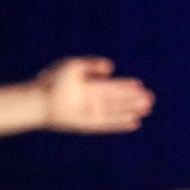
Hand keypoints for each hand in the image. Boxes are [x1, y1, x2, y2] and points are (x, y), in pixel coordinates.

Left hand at [38, 56, 153, 133]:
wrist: (38, 100)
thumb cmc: (53, 81)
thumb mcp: (73, 66)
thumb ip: (92, 64)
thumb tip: (111, 67)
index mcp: (89, 86)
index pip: (113, 86)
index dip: (126, 86)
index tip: (140, 85)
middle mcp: (91, 100)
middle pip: (117, 100)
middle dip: (133, 99)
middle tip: (150, 98)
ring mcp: (90, 112)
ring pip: (116, 112)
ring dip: (131, 110)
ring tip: (147, 109)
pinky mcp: (88, 124)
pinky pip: (108, 125)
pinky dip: (121, 124)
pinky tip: (134, 123)